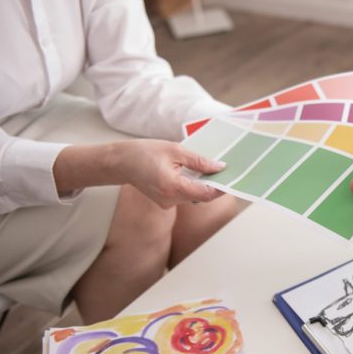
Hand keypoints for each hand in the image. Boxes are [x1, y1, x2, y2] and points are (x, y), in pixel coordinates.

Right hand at [54, 139, 226, 208]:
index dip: (221, 188)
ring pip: (194, 196)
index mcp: (173, 187)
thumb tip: (220, 167)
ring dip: (202, 184)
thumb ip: (199, 160)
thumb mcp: (175, 150)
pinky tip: (194, 173)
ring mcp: (167, 203)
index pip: (205, 194)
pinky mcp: (165, 202)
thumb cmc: (144, 152)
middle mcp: (170, 200)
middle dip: (213, 184)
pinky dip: (192, 185)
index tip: (232, 179)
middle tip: (226, 170)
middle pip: (201, 196)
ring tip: (210, 168)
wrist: (120, 162)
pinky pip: (185, 195)